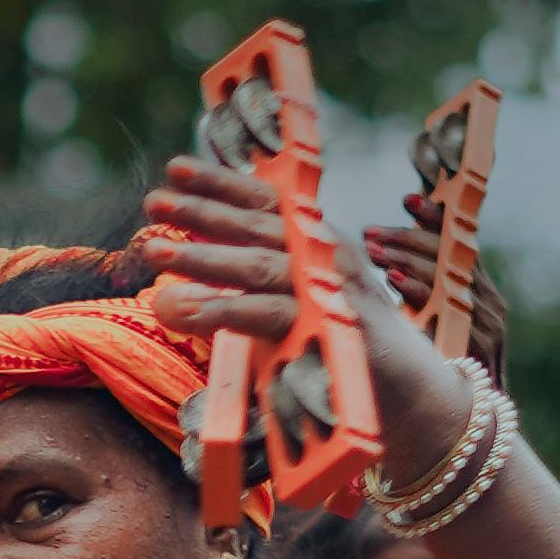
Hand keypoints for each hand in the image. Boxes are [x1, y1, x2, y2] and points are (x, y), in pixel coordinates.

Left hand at [135, 144, 443, 447]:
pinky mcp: (331, 328)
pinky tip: (188, 311)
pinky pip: (269, 316)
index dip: (221, 182)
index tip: (175, 168)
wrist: (406, 390)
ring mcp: (329, 290)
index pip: (265, 201)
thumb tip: (164, 299)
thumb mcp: (284, 311)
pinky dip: (225, 311)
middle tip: (153, 203)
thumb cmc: (337, 346)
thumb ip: (231, 301)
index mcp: (314, 242)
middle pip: (255, 226)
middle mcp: (323, 256)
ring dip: (203, 257)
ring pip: (257, 267)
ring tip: (156, 252)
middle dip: (201, 213)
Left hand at [362, 209, 508, 382]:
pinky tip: (393, 281)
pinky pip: (448, 306)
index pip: (459, 241)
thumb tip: (377, 256)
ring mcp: (488, 319)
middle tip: (371, 232)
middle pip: (450, 252)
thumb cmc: (440, 373)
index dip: (437, 216)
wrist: (471, 424)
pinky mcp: (482, 341)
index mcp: (476, 289)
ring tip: (373, 251)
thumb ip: (413, 291)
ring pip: (447, 274)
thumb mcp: (424, 323)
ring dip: (406, 258)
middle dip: (408, 237)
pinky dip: (420, 290)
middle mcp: (487, 299)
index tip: (408, 199)